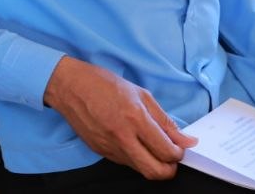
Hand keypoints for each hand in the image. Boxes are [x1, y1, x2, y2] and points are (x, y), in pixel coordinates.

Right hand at [43, 57, 194, 179]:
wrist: (68, 85)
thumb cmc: (102, 83)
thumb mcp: (140, 94)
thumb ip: (164, 120)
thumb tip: (186, 140)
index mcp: (135, 118)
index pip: (167, 151)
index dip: (178, 153)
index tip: (178, 147)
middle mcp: (122, 136)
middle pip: (156, 171)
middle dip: (169, 168)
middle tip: (169, 157)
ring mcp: (109, 146)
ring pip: (140, 170)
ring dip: (151, 163)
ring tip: (150, 146)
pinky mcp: (99, 150)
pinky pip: (124, 162)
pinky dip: (134, 157)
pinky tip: (131, 141)